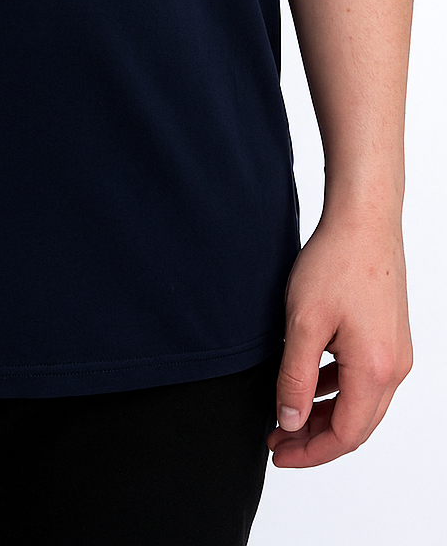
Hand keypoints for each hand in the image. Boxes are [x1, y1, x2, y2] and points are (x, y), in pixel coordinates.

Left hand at [268, 211, 412, 467]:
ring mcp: (396, 352)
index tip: (279, 453)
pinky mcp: (390, 337)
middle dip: (316, 439)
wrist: (363, 220)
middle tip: (278, 440)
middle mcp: (394, 368)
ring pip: (361, 404)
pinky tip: (311, 383)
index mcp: (375, 370)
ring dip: (325, 415)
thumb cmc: (337, 262)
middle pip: (356, 426)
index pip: (345, 435)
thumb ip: (295, 378)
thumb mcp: (303, 324)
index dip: (310, 452)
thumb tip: (290, 421)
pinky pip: (365, 379)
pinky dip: (337, 390)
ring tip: (288, 415)